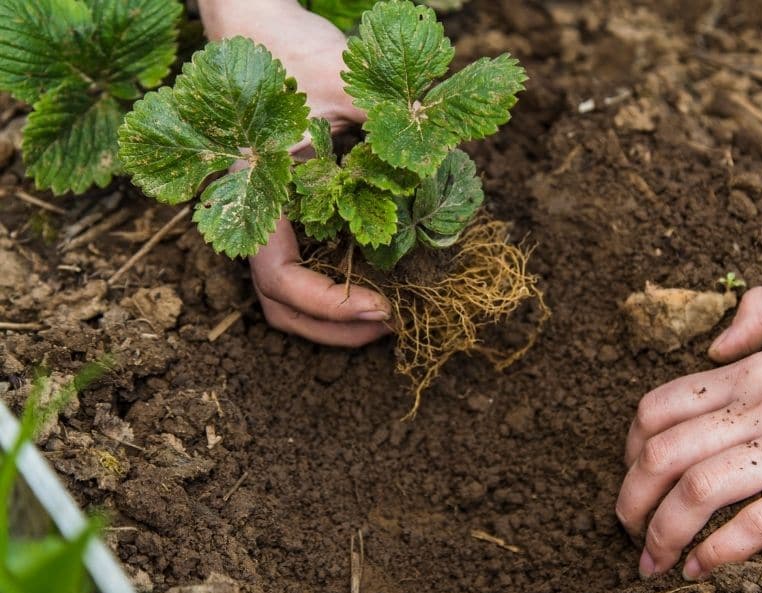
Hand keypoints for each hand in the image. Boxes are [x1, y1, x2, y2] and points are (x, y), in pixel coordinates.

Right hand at [200, 0, 389, 346]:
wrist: (252, 20)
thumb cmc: (291, 48)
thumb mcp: (346, 82)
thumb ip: (388, 125)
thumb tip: (443, 166)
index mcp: (254, 195)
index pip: (280, 279)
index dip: (329, 304)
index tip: (382, 306)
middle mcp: (252, 215)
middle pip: (280, 305)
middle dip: (336, 327)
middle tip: (395, 323)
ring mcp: (266, 215)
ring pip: (287, 293)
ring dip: (335, 314)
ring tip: (391, 311)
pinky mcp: (283, 208)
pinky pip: (303, 262)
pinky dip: (336, 282)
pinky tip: (379, 275)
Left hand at [617, 284, 761, 579]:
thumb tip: (715, 347)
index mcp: (757, 369)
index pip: (660, 407)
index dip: (630, 448)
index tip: (634, 476)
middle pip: (661, 455)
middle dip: (630, 499)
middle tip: (628, 529)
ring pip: (697, 493)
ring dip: (662, 534)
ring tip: (653, 562)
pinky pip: (757, 525)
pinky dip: (718, 552)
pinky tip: (702, 569)